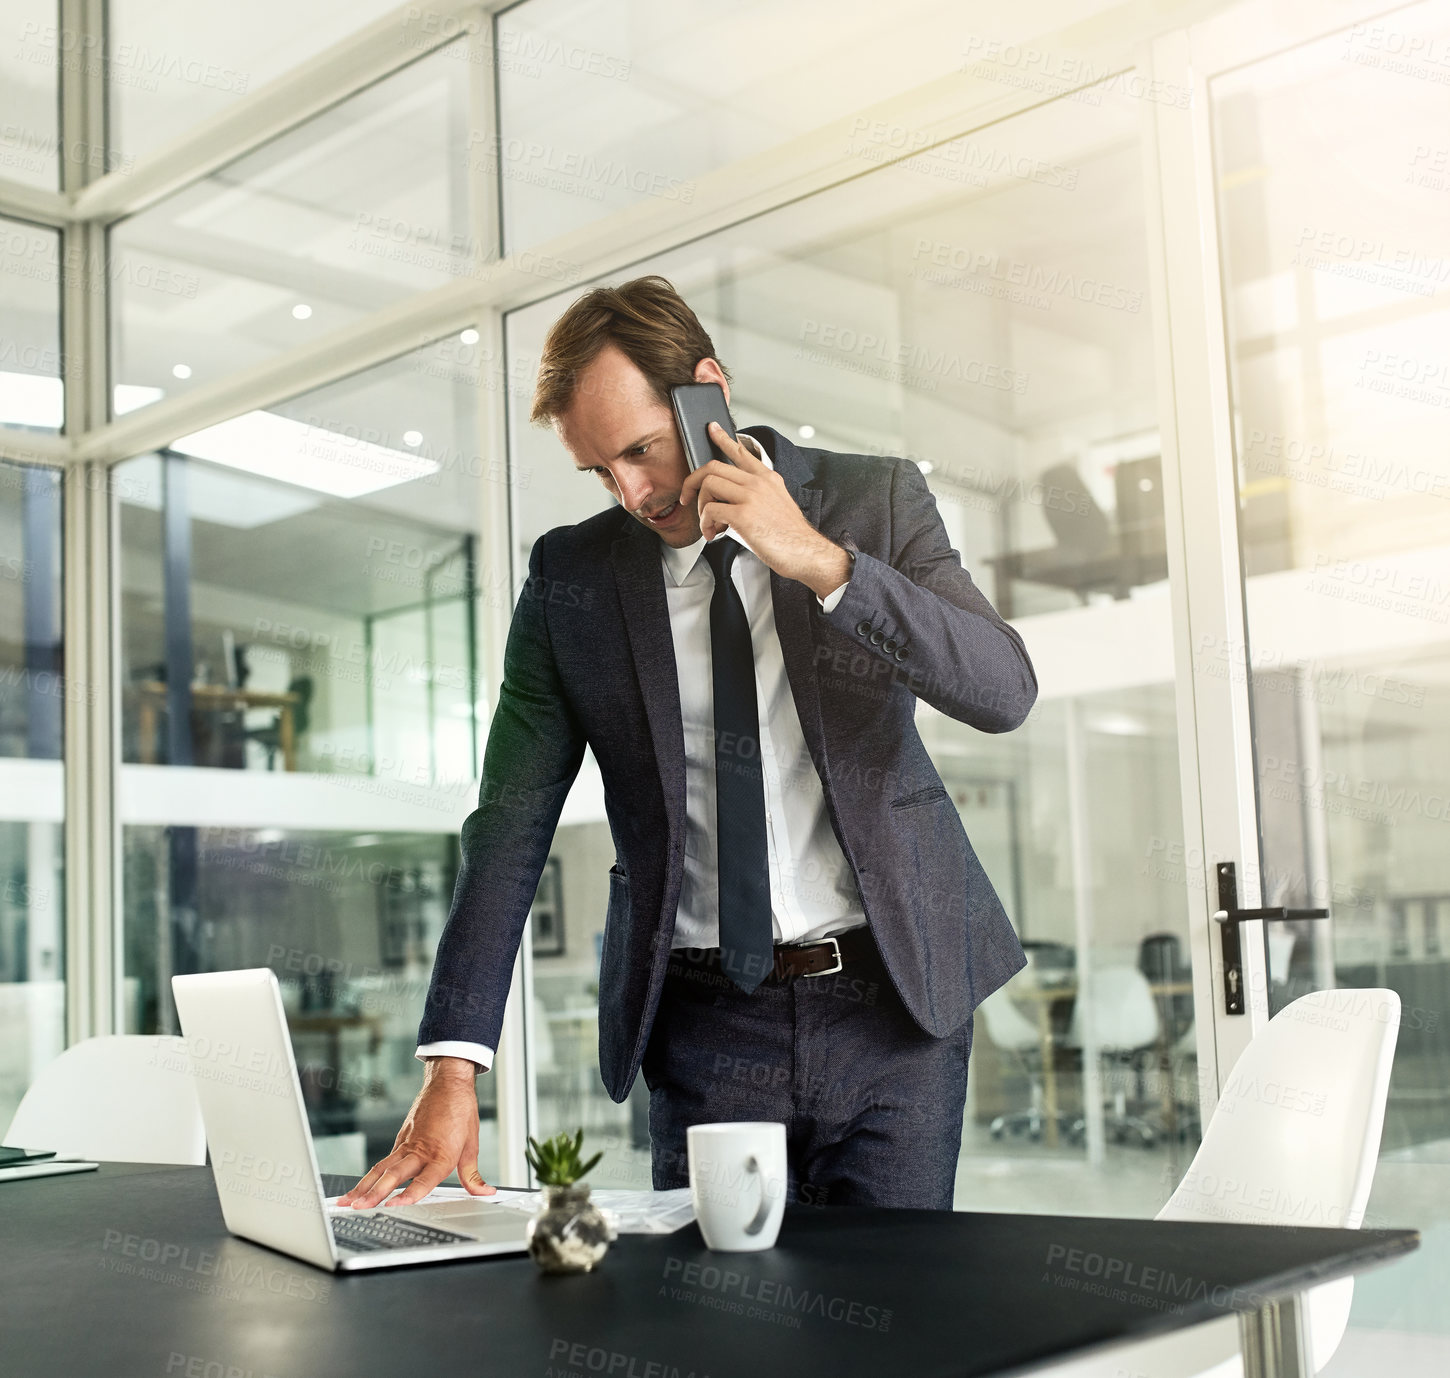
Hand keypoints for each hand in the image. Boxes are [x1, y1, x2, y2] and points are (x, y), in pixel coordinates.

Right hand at [336, 1056, 496, 1208]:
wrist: (448, 1083)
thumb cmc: (460, 1110)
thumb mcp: (471, 1144)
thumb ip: (472, 1175)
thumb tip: (484, 1192)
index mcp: (441, 1154)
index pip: (425, 1179)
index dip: (410, 1193)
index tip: (395, 1205)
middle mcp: (421, 1150)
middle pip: (395, 1174)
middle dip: (375, 1192)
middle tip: (360, 1207)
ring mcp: (407, 1144)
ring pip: (382, 1168)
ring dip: (364, 1186)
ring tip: (348, 1202)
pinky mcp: (401, 1140)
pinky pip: (384, 1161)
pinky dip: (370, 1176)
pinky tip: (360, 1188)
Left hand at [678, 424, 851, 597]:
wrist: (804, 552)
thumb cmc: (790, 535)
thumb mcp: (778, 503)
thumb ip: (757, 495)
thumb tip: (729, 501)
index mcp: (768, 479)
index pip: (741, 452)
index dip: (722, 438)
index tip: (712, 429)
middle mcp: (758, 483)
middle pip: (714, 467)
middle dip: (693, 482)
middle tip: (688, 497)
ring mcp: (751, 497)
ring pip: (708, 485)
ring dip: (700, 506)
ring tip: (708, 523)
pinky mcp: (743, 515)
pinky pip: (710, 511)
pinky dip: (704, 524)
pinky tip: (712, 533)